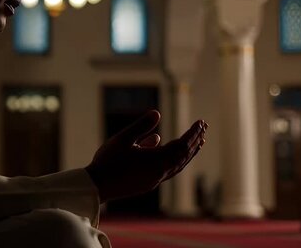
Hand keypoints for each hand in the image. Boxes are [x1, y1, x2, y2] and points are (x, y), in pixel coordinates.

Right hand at [85, 110, 206, 202]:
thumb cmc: (108, 161)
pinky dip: (176, 160)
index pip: (182, 145)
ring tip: (198, 142)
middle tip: (203, 127)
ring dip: (189, 153)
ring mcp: (155, 179)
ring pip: (178, 165)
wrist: (97, 186)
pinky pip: (169, 170)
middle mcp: (160, 172)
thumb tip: (158, 114)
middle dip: (195, 140)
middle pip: (184, 156)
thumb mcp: (123, 138)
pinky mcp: (148, 183)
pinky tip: (168, 151)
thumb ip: (141, 126)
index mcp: (157, 160)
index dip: (192, 132)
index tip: (200, 122)